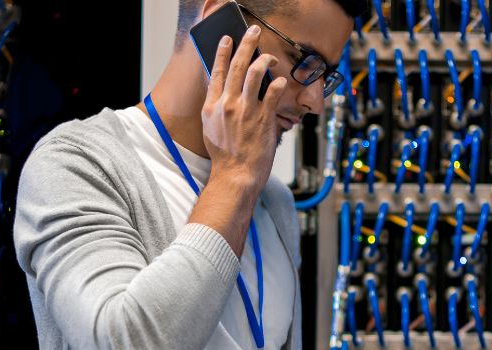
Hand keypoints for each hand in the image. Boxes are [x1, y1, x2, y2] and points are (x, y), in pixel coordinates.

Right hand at [200, 24, 288, 194]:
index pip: (217, 72)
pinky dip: (278, 84)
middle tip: (252, 32)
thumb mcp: (210, 129)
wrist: (236, 176)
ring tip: (270, 57)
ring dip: (264, 60)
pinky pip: (273, 92)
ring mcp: (246, 110)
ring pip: (255, 73)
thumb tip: (221, 91)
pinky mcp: (263, 118)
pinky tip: (281, 82)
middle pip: (237, 66)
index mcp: (212, 107)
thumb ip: (215, 107)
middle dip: (246, 44)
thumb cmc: (225, 156)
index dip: (223, 53)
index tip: (228, 40)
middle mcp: (228, 104)